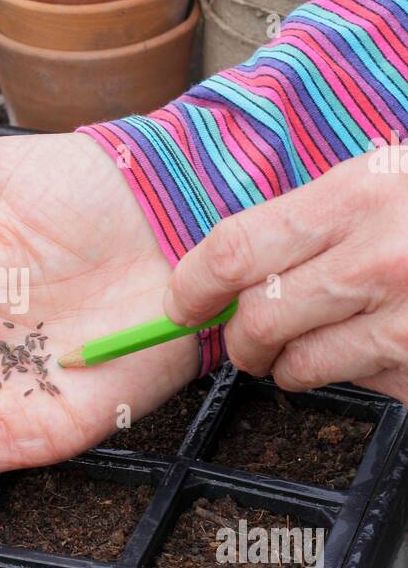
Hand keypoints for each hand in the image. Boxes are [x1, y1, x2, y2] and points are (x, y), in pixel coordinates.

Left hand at [164, 149, 407, 405]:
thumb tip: (233, 262)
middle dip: (244, 340)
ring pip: (300, 365)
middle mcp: (378, 260)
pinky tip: (383, 340)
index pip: (236, 249)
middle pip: (259, 319)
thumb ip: (315, 215)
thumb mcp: (382, 182)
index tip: (182, 305)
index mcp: (357, 197)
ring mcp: (405, 322)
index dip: (194, 286)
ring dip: (295, 364)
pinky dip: (357, 372)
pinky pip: (358, 384)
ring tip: (324, 338)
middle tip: (254, 339)